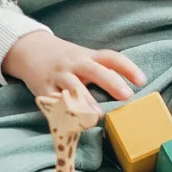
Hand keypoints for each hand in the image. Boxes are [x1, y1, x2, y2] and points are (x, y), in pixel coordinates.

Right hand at [2, 31, 146, 116]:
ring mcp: (58, 76)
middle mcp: (74, 64)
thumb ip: (102, 70)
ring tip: (96, 115)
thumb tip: (129, 89)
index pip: (111, 58)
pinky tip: (69, 121)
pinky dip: (61, 110)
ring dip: (85, 101)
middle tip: (127, 95)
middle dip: (111, 82)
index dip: (128, 67)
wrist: (29, 50)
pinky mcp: (43, 88)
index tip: (142, 80)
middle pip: (95, 70)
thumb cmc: (65, 59)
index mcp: (87, 56)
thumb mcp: (83, 58)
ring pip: (73, 87)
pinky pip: (53, 101)